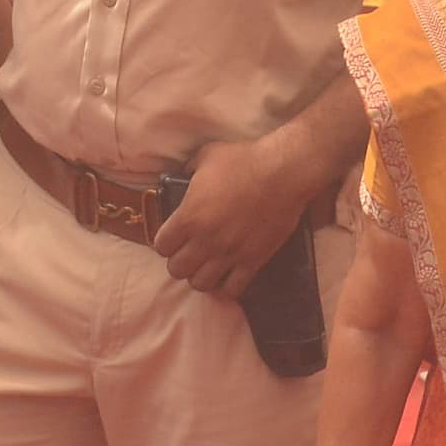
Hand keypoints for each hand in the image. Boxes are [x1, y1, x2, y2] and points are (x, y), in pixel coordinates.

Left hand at [153, 133, 317, 297]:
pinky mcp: (253, 260)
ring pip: (201, 284)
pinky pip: (233, 289)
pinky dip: (227, 286)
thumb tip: (180, 178)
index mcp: (189, 216)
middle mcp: (205, 239)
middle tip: (190, 252)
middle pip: (177, 269)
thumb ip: (187, 171)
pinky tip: (229, 275)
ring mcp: (229, 253)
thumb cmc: (244, 160)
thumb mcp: (206, 157)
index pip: (161, 246)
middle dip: (180, 262)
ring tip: (208, 266)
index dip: (165, 242)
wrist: (283, 172)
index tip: (173, 238)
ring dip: (201, 276)